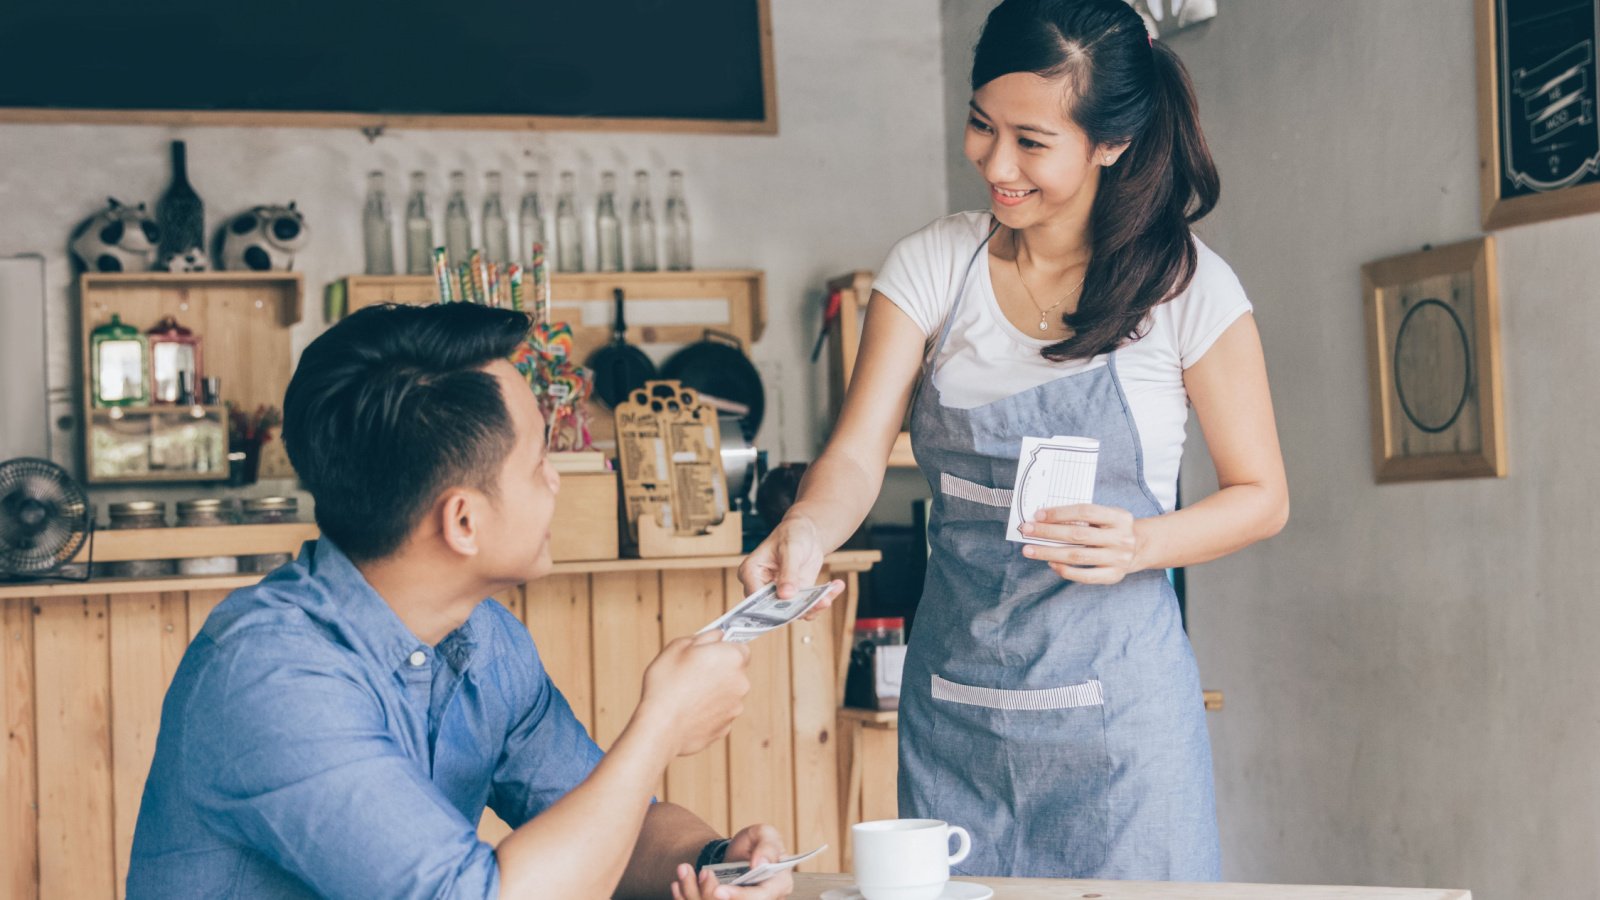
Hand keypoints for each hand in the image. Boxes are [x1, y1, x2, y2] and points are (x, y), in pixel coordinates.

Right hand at [638, 631, 751, 756]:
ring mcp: (735, 707)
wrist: (662, 727)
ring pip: (727, 693)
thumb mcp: (678, 646)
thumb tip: (718, 635)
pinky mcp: (726, 727)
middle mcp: (741, 682)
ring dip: (714, 692)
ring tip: (687, 694)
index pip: (740, 647)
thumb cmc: (667, 684)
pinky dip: (708, 711)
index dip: (724, 649)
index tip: (710, 652)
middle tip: (693, 673)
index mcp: (732, 657)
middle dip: (718, 671)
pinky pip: (719, 713)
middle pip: (735, 671)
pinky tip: (689, 711)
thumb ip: (704, 637)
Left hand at [670, 824, 792, 899]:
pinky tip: (678, 884)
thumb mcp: (765, 834)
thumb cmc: (757, 843)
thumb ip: (767, 845)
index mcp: (778, 885)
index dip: (739, 897)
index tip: (718, 891)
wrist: (737, 855)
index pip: (760, 898)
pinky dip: (686, 898)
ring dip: (694, 894)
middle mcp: (763, 899)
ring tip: (683, 870)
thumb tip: (761, 862)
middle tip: (700, 876)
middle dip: (711, 895)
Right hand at [738, 516, 837, 620]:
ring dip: (815, 606)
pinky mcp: (795, 598)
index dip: (770, 606)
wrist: (806, 533)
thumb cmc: (792, 534)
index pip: (755, 598)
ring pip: (794, 612)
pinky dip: (822, 600)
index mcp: (751, 573)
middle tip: (822, 601)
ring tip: (831, 593)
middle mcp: (762, 588)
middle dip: (799, 609)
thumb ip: (788, 572)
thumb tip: (785, 595)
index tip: (792, 604)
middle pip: (775, 609)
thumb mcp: (791, 549)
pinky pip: (807, 607)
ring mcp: (779, 595)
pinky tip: (836, 587)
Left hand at [1017, 503, 1142, 584]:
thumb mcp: (1107, 515)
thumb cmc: (1114, 528)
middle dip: (1048, 532)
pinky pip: (1085, 576)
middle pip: (1078, 535)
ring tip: (1030, 550)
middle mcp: (1121, 538)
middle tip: (1026, 530)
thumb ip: (1083, 516)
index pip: (1086, 512)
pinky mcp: (1114, 576)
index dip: (1060, 513)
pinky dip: (1066, 570)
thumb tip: (1046, 519)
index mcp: (1119, 517)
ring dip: (1049, 552)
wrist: (1141, 547)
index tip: (1038, 515)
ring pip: (1077, 556)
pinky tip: (1051, 564)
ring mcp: (1118, 559)